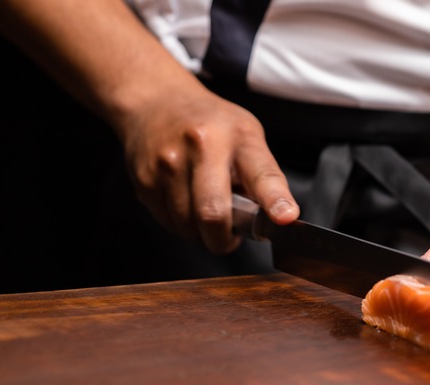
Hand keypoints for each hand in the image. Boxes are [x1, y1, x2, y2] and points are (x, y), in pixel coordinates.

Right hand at [117, 86, 298, 254]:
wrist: (155, 101)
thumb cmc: (210, 123)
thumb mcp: (247, 135)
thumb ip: (262, 176)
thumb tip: (272, 219)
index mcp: (237, 136)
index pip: (261, 173)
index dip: (274, 200)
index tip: (285, 217)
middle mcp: (201, 146)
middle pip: (213, 213)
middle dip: (223, 240)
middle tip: (229, 237)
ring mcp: (168, 163)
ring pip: (187, 226)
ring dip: (201, 234)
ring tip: (206, 211)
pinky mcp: (144, 180)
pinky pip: (168, 223)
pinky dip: (181, 225)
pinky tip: (185, 203)